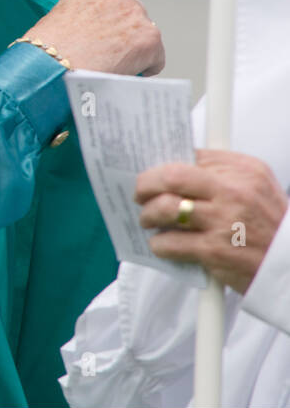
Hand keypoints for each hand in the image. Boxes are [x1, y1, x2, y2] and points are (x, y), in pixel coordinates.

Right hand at [23, 0, 164, 75]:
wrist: (51, 64)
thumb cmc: (46, 49)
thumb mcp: (57, 21)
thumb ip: (81, 21)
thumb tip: (91, 37)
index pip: (112, 5)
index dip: (107, 26)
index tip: (101, 39)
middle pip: (132, 17)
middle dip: (123, 36)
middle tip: (108, 55)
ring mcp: (135, 16)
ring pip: (144, 37)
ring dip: (133, 51)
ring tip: (113, 67)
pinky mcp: (149, 38)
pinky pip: (156, 58)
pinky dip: (144, 69)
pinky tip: (124, 74)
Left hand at [135, 149, 287, 293]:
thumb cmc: (269, 226)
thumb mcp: (258, 188)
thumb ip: (223, 173)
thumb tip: (175, 168)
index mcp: (245, 171)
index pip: (192, 156)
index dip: (164, 163)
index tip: (152, 172)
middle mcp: (235, 192)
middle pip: (171, 176)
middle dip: (145, 184)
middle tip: (139, 194)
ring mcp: (223, 222)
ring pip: (164, 208)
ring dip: (147, 215)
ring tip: (148, 219)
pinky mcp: (214, 251)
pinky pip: (169, 242)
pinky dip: (158, 244)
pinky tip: (161, 244)